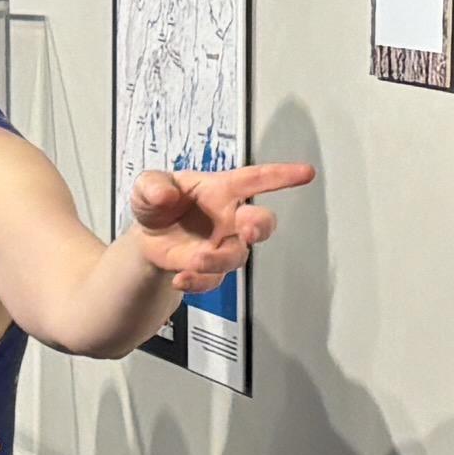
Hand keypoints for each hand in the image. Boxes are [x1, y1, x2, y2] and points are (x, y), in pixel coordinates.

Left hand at [127, 160, 313, 295]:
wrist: (147, 238)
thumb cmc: (160, 204)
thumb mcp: (148, 187)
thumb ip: (153, 186)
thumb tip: (165, 194)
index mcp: (221, 190)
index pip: (255, 179)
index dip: (281, 175)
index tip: (305, 173)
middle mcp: (229, 218)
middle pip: (261, 222)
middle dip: (259, 226)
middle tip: (248, 230)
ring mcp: (223, 245)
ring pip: (238, 256)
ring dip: (220, 259)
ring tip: (196, 260)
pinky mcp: (211, 270)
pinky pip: (213, 279)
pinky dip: (198, 281)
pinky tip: (181, 277)